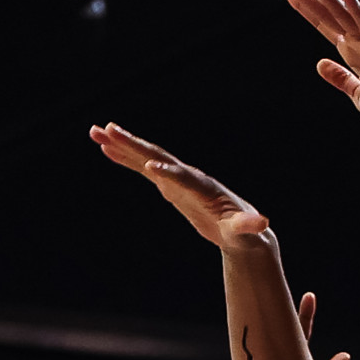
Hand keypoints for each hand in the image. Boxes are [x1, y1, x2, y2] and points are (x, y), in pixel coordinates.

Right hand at [89, 123, 270, 250]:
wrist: (240, 227)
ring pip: (146, 156)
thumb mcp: (246, 230)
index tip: (150, 168)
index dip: (169, 174)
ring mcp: (176, 176)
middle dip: (134, 145)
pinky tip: (106, 150)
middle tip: (109, 129)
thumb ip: (249, 226)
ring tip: (96, 132)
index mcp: (204, 188)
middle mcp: (188, 175)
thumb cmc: (242, 230)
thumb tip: (262, 224)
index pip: (184, 178)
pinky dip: (124, 158)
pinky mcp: (168, 183)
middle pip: (159, 156)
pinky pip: (142, 166)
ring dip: (121, 144)